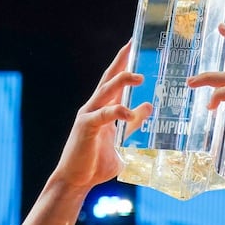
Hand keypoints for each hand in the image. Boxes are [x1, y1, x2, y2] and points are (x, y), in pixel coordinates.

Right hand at [52, 41, 151, 191]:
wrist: (76, 181)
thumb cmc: (96, 163)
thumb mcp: (122, 141)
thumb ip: (134, 125)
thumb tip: (149, 107)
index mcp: (103, 109)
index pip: (114, 81)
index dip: (124, 63)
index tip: (135, 45)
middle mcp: (94, 108)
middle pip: (108, 78)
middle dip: (121, 61)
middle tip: (134, 44)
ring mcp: (89, 116)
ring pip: (106, 91)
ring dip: (122, 81)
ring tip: (139, 76)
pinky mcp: (86, 128)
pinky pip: (103, 116)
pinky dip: (117, 112)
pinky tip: (129, 112)